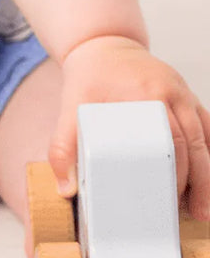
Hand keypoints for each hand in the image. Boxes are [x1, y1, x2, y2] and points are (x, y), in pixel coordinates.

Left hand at [49, 34, 209, 219]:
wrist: (102, 44)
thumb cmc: (88, 77)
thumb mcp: (70, 108)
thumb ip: (63, 147)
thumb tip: (65, 189)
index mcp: (145, 93)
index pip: (169, 141)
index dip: (175, 175)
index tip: (171, 202)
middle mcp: (170, 91)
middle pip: (192, 143)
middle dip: (197, 182)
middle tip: (191, 214)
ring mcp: (182, 92)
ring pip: (204, 137)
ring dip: (208, 173)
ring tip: (202, 208)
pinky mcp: (187, 95)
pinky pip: (207, 125)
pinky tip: (209, 178)